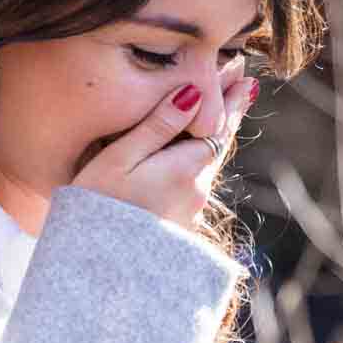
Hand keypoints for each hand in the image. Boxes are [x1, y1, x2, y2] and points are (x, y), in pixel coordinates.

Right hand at [72, 75, 257, 228]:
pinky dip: (201, 160)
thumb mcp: (120, 158)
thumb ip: (157, 126)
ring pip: (208, 164)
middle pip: (218, 143)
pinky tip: (196, 155)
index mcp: (184, 169)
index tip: (244, 75)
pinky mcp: (179, 224)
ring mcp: (190, 211)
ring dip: (215, 136)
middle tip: (245, 84)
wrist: (96, 267)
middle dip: (229, 113)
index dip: (230, 99)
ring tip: (224, 113)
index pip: (217, 125)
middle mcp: (196, 190)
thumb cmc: (98, 205)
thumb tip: (194, 93)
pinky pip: (196, 182)